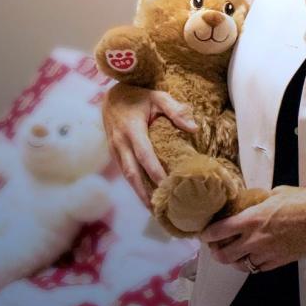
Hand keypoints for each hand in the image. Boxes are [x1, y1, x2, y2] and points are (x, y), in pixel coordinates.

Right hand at [103, 83, 197, 207]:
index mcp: (132, 129)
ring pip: (127, 176)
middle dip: (144, 193)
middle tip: (159, 210)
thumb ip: (175, 110)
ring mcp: (115, 149)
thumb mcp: (158, 96)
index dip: (154, 172)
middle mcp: (121, 142)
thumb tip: (194, 128)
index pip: (144, 155)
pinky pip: (124, 172)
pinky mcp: (114, 153)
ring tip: (154, 209)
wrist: (111, 96)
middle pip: (132, 173)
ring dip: (139, 193)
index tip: (167, 186)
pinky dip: (135, 185)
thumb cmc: (138, 96)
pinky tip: (146, 196)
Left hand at [200, 186, 305, 272]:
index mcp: (252, 219)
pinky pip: (259, 268)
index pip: (220, 230)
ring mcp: (267, 253)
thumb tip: (255, 199)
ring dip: (234, 261)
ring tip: (232, 255)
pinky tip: (252, 259)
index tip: (205, 233)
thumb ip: (262, 199)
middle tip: (215, 247)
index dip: (208, 234)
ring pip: (241, 265)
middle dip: (216, 252)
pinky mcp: (279, 261)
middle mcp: (256, 239)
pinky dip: (252, 264)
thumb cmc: (305, 202)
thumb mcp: (278, 192)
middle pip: (225, 254)